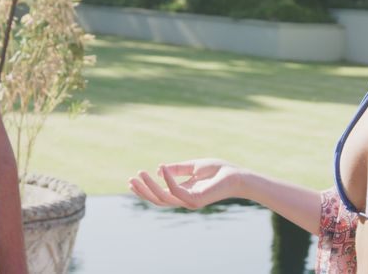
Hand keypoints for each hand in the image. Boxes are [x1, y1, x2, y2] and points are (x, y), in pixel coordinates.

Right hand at [128, 159, 244, 209]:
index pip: (160, 195)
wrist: (236, 175)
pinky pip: (176, 191)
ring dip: (150, 186)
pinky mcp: (195, 199)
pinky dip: (167, 179)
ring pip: (163, 198)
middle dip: (143, 190)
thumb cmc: (219, 170)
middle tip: (130, 179)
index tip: (132, 180)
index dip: (145, 189)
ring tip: (140, 173)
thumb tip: (159, 169)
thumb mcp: (193, 166)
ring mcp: (189, 201)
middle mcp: (184, 199)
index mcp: (183, 193)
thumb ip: (177, 169)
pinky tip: (161, 168)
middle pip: (158, 199)